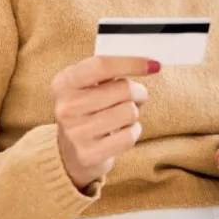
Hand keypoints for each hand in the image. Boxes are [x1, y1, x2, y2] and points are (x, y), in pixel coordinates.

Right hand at [53, 56, 160, 190]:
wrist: (69, 151)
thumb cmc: (87, 109)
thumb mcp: (87, 85)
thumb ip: (109, 71)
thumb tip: (149, 64)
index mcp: (64, 82)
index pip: (101, 66)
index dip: (132, 63)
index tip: (154, 65)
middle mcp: (66, 107)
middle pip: (123, 89)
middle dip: (138, 92)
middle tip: (136, 96)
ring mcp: (76, 133)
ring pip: (130, 112)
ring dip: (134, 113)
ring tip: (123, 115)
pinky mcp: (88, 155)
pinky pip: (129, 137)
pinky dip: (133, 132)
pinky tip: (122, 132)